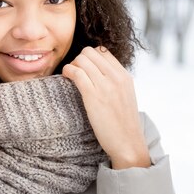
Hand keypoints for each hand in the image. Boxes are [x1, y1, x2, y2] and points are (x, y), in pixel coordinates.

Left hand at [62, 47, 150, 168]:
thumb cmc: (124, 123)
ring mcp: (105, 85)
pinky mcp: (93, 96)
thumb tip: (98, 72)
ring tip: (70, 76)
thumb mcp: (126, 95)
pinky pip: (76, 73)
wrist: (128, 143)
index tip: (84, 68)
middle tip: (76, 72)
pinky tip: (66, 78)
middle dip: (79, 59)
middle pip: (90, 52)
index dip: (90, 57)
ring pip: (82, 59)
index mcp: (124, 76)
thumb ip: (115, 81)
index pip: (103, 51)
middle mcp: (116, 77)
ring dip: (72, 65)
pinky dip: (67, 71)